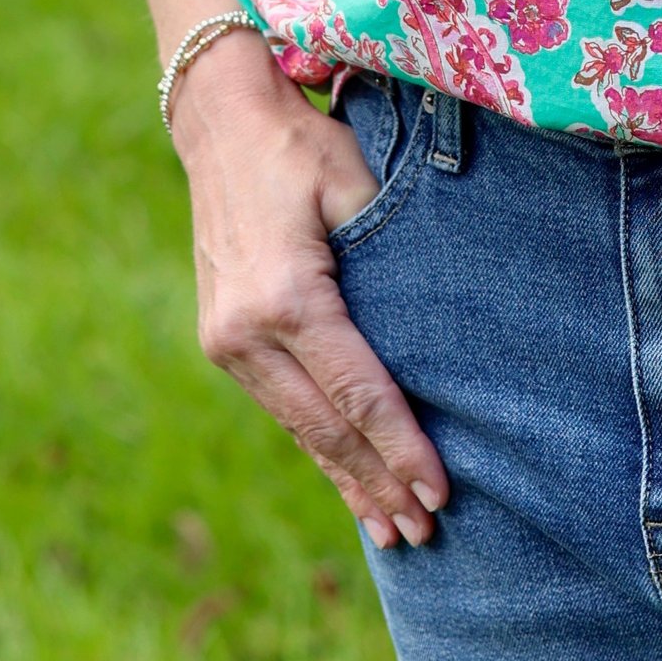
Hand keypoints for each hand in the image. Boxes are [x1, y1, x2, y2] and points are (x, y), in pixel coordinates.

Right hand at [173, 46, 449, 550]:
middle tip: (426, 534)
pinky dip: (319, 446)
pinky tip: (347, 480)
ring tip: (392, 530)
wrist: (220, 126)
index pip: (359, 392)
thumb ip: (393, 258)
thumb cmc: (301, 146)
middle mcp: (247, 332)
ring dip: (347, 479)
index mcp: (285, 298)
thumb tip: (441, 330)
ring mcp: (227, 341)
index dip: (402, 447)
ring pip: (300, 428)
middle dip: (379, 484)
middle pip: (327, 427)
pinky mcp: (223, 340)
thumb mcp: (356, 185)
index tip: (440, 492)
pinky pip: (282, 407)